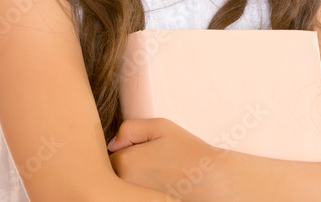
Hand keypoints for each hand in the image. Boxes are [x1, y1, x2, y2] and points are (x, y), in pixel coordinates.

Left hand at [107, 117, 225, 201]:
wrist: (209, 180)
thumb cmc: (188, 152)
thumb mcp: (161, 126)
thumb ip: (130, 127)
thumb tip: (112, 143)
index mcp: (125, 163)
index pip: (111, 151)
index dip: (128, 145)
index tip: (147, 147)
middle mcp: (123, 184)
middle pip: (113, 167)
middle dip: (127, 160)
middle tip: (153, 158)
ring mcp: (131, 196)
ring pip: (121, 180)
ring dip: (132, 174)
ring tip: (157, 170)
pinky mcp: (140, 201)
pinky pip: (131, 191)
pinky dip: (140, 186)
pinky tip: (158, 182)